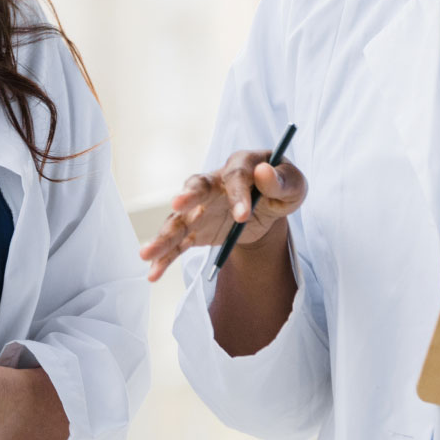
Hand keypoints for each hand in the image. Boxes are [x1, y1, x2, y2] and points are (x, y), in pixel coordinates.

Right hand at [140, 149, 306, 282]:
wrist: (267, 204)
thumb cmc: (281, 187)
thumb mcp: (294, 185)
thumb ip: (282, 180)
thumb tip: (263, 173)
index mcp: (240, 165)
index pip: (236, 176)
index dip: (238, 195)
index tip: (243, 216)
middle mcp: (215, 182)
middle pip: (197, 187)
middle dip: (187, 196)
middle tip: (178, 205)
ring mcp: (201, 206)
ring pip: (179, 218)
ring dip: (164, 234)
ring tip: (146, 253)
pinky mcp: (196, 228)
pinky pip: (179, 242)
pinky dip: (165, 257)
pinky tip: (153, 274)